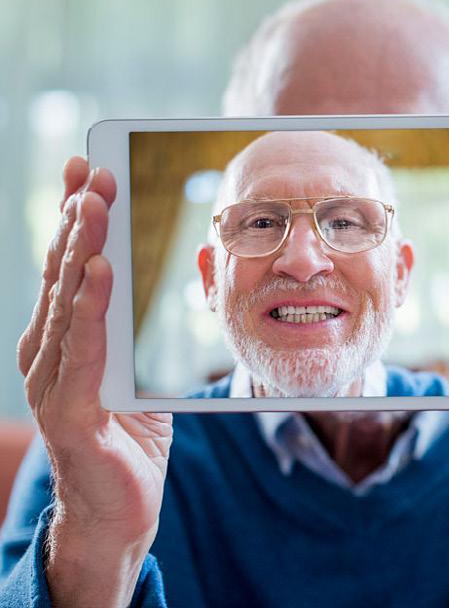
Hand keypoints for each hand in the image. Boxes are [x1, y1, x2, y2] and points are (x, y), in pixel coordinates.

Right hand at [17, 157, 172, 607]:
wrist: (121, 511)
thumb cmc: (131, 437)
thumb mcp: (139, 368)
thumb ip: (139, 325)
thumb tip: (170, 268)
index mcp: (64, 341)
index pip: (70, 269)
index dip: (77, 217)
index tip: (86, 168)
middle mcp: (48, 354)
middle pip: (64, 275)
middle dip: (79, 219)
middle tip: (91, 170)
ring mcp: (51, 383)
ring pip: (68, 304)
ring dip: (81, 249)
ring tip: (94, 204)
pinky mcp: (70, 412)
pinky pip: (84, 350)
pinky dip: (91, 307)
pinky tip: (99, 271)